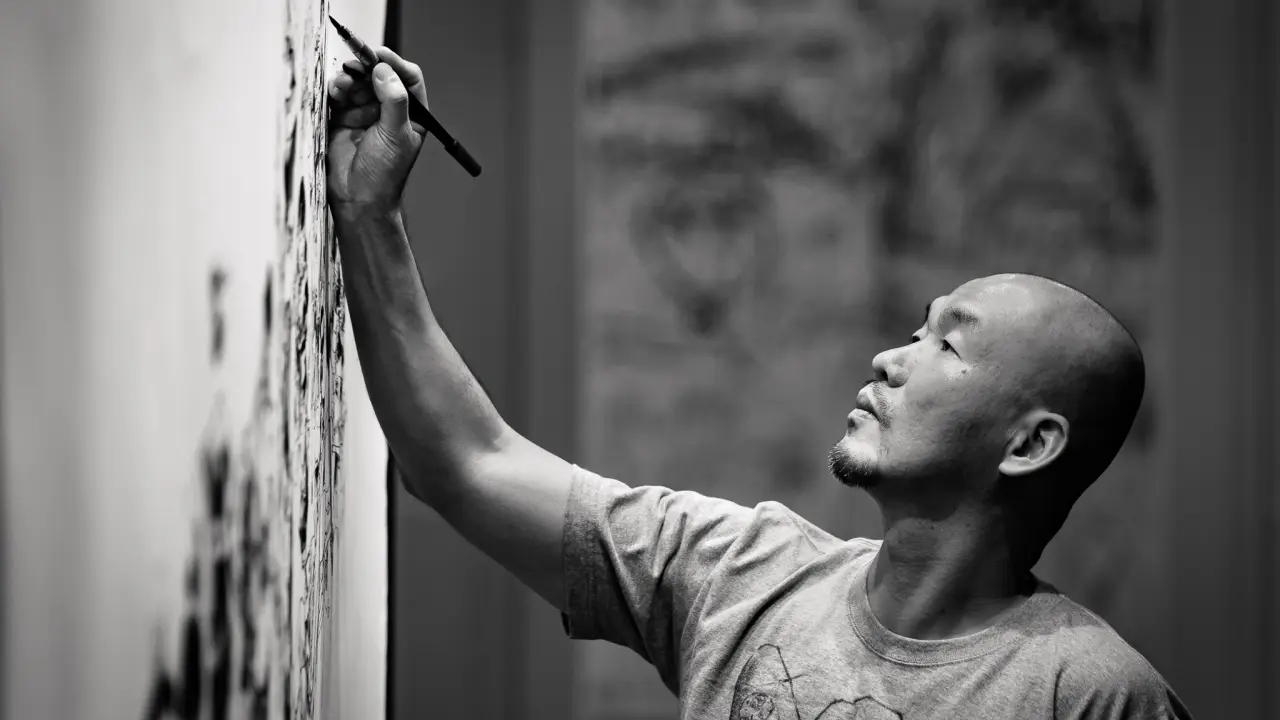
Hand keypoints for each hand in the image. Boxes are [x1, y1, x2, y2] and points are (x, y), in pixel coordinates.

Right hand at [327, 47, 429, 212]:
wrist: (358, 200)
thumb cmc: (384, 175)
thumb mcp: (395, 135)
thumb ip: (393, 101)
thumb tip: (384, 70)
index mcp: (411, 114)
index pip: (408, 78)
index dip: (394, 63)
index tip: (379, 55)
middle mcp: (388, 111)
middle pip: (378, 76)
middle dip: (366, 68)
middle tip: (354, 65)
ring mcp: (365, 114)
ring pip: (357, 83)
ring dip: (349, 79)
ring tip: (343, 84)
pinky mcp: (343, 119)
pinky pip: (339, 96)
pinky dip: (336, 90)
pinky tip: (335, 92)